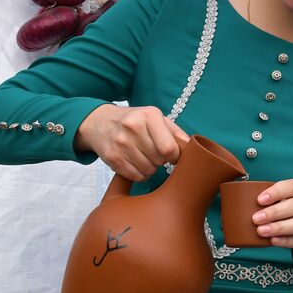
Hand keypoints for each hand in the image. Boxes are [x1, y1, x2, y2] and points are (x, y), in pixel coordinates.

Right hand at [74, 104, 189, 181]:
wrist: (99, 122)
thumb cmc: (133, 121)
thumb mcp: (154, 118)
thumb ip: (175, 132)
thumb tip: (194, 149)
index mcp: (149, 116)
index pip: (169, 149)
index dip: (174, 156)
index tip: (171, 155)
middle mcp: (133, 127)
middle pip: (159, 160)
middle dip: (160, 160)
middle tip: (152, 152)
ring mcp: (121, 143)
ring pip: (148, 170)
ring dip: (150, 168)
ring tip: (143, 156)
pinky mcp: (112, 158)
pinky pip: (136, 176)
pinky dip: (139, 174)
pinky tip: (134, 162)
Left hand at [253, 179, 292, 266]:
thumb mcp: (289, 202)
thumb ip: (275, 200)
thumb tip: (246, 204)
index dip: (276, 192)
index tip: (259, 200)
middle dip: (275, 212)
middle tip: (256, 218)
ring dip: (279, 227)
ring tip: (261, 231)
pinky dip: (286, 240)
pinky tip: (273, 240)